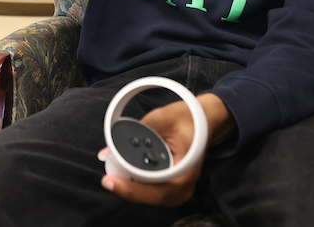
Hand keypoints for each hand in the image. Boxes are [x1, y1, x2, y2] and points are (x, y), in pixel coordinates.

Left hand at [99, 93, 234, 205]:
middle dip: (128, 188)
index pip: (157, 188)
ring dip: (132, 187)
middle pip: (152, 196)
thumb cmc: (187, 118)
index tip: (110, 181)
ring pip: (151, 197)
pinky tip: (126, 175)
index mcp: (186, 170)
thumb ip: (136, 131)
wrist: (205, 121)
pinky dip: (138, 185)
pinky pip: (153, 192)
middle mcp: (184, 185)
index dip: (132, 188)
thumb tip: (108, 152)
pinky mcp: (173, 187)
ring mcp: (179, 190)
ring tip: (115, 175)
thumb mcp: (163, 117)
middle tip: (108, 178)